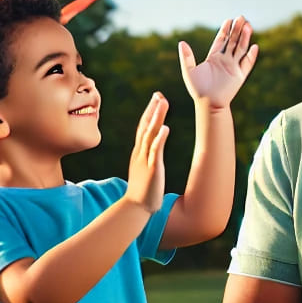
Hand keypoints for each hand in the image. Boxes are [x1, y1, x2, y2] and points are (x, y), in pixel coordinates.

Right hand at [126, 93, 169, 213]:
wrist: (135, 208)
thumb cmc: (142, 191)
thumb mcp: (144, 169)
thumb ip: (148, 157)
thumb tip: (153, 149)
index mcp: (139, 152)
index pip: (143, 128)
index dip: (149, 113)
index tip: (156, 98)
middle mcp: (140, 153)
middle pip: (145, 126)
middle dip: (152, 110)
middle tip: (159, 94)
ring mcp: (145, 160)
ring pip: (150, 134)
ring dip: (156, 118)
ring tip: (163, 102)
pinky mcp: (152, 169)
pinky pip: (155, 151)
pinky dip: (160, 138)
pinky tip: (166, 128)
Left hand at [179, 17, 258, 109]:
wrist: (208, 103)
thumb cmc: (198, 89)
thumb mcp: (189, 71)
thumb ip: (186, 57)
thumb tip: (181, 42)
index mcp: (213, 58)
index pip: (221, 40)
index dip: (225, 30)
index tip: (229, 20)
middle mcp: (224, 61)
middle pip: (232, 41)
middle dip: (237, 30)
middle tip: (241, 17)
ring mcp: (233, 67)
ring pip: (241, 49)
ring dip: (244, 38)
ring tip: (248, 26)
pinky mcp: (239, 76)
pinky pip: (247, 64)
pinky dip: (251, 55)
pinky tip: (254, 46)